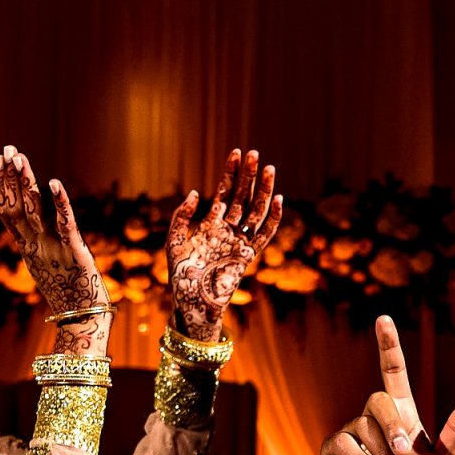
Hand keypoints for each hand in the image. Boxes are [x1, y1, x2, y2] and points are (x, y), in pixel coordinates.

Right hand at [0, 145, 106, 350]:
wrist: (82, 322)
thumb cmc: (68, 296)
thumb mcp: (46, 267)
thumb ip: (37, 247)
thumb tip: (27, 233)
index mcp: (27, 249)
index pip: (8, 212)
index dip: (2, 186)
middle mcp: (36, 246)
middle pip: (17, 206)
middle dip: (10, 177)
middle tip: (5, 149)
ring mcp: (52, 249)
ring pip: (34, 211)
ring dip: (26, 182)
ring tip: (20, 157)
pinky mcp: (74, 253)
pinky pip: (65, 225)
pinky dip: (60, 204)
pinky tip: (55, 184)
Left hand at [167, 147, 281, 340]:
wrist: (191, 301)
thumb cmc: (180, 274)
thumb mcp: (174, 240)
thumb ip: (181, 216)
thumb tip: (195, 193)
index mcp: (211, 224)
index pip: (224, 192)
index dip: (230, 173)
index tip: (236, 153)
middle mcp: (228, 230)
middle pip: (242, 197)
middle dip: (248, 175)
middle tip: (254, 153)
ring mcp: (239, 242)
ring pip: (256, 211)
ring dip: (263, 190)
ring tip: (269, 169)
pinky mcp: (248, 255)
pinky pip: (264, 234)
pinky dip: (274, 218)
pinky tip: (280, 199)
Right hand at [321, 316, 454, 454]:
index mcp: (402, 414)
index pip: (393, 372)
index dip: (388, 346)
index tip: (384, 319)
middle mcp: (375, 419)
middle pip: (378, 400)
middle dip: (392, 427)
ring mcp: (352, 434)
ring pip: (363, 425)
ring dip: (381, 454)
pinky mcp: (335, 452)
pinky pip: (344, 443)